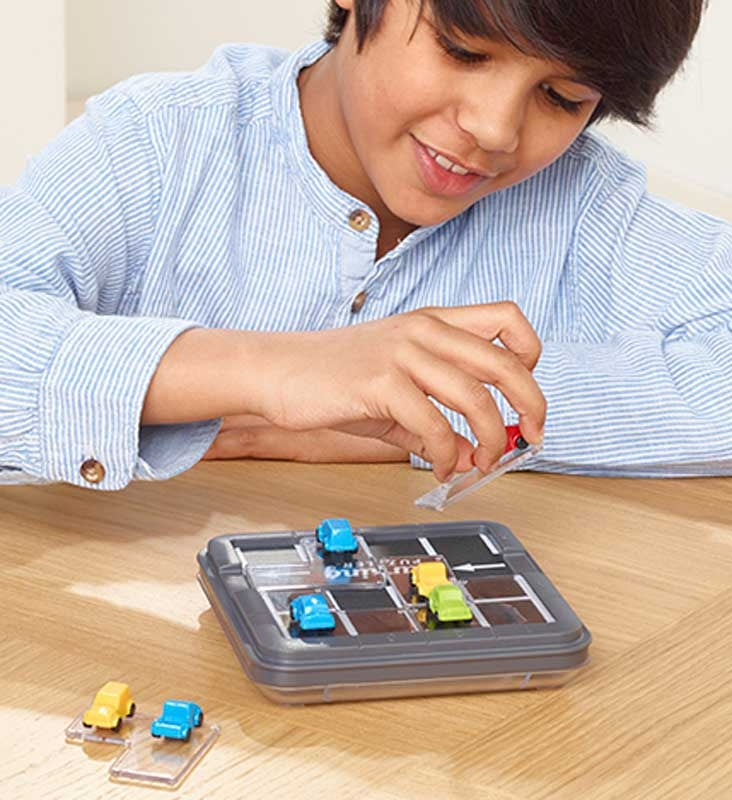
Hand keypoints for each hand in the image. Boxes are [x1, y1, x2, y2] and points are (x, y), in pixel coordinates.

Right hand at [242, 303, 544, 480]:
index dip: (529, 355)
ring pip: (476, 396)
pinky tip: (439, 468)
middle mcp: (424, 330)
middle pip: (505, 361)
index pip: (507, 318)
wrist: (278, 371)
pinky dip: (446, 455)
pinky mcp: (380, 382)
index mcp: (432, 322)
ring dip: (490, 439)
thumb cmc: (335, 378)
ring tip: (482, 462)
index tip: (524, 394)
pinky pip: (434, 425)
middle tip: (532, 436)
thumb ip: (437, 421)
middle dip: (531, 405)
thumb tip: (471, 455)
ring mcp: (402, 353)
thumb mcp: (395, 392)